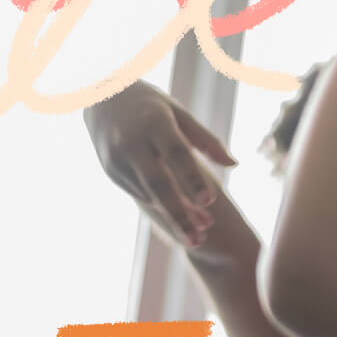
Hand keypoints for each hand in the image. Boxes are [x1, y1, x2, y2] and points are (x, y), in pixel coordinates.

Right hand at [84, 82, 237, 247]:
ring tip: (199, 236)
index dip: (193, 178)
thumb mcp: (179, 113)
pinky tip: (181, 222)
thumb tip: (234, 164)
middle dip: (179, 214)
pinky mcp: (111, 172)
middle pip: (158, 183)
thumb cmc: (151, 105)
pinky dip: (160, 209)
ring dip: (173, 217)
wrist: (102, 99)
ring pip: (149, 195)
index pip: (176, 153)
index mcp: (154, 122)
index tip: (211, 201)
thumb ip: (206, 140)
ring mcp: (118, 159)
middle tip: (200, 238)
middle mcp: (132, 143)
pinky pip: (140, 194)